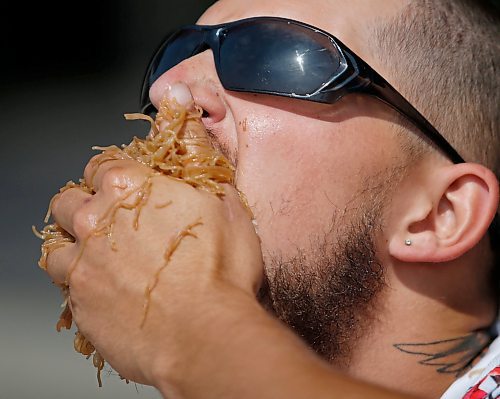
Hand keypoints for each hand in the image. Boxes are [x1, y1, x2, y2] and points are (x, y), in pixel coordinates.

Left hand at [45, 90, 262, 386]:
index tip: (129, 190)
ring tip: (105, 258)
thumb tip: (178, 97)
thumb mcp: (221, 196)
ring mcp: (81, 266)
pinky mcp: (81, 306)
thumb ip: (193, 144)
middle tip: (117, 224)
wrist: (208, 334)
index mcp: (127, 188)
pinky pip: (66, 289)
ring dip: (75, 247)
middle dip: (87, 207)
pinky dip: (81, 285)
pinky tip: (109, 290)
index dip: (116, 176)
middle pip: (69, 201)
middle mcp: (94, 221)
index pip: (102, 165)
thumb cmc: (221, 268)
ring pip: (56, 245)